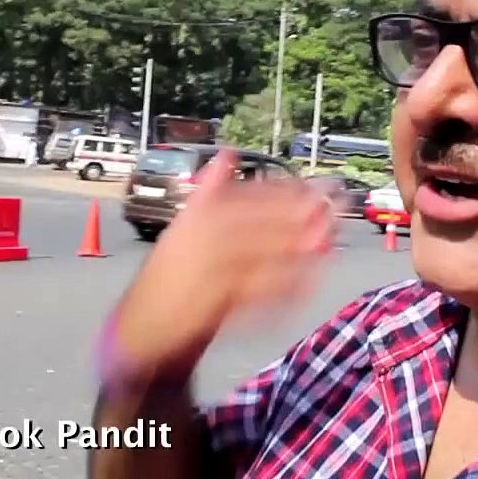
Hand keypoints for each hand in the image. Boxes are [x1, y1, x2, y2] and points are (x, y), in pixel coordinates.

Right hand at [98, 148, 335, 388]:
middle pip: (260, 225)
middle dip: (300, 217)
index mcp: (194, 218)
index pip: (247, 197)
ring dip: (298, 252)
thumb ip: (209, 192)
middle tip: (336, 209)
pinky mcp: (211, 306)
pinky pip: (254, 297)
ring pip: (261, 259)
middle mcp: (199, 242)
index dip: (284, 191)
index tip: (316, 186)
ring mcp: (205, 274)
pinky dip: (281, 292)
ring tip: (329, 244)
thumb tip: (226, 153)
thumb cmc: (171, 273)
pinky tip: (308, 287)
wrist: (142, 325)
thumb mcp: (184, 225)